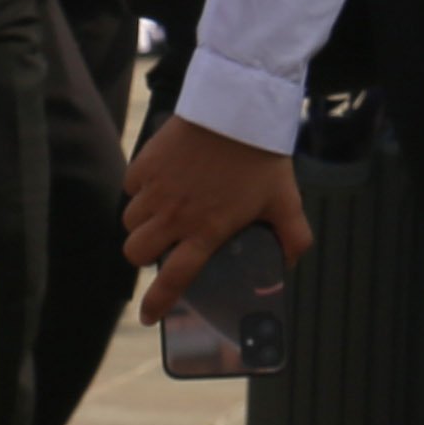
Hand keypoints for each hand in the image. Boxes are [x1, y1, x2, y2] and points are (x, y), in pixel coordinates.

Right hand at [126, 113, 313, 318]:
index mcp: (206, 231)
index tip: (149, 316)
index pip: (174, 278)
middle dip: (144, 256)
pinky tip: (160, 183)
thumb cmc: (262, 157)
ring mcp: (156, 189)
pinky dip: (140, 190)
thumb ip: (293, 238)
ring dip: (142, 223)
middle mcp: (175, 215)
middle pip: (135, 253)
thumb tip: (291, 264)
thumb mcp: (286, 202)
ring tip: (163, 213)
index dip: (158, 302)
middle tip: (162, 246)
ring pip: (129, 221)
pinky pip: (130, 187)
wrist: (237, 108)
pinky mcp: (145, 163)